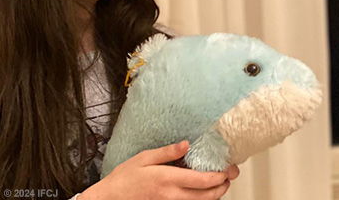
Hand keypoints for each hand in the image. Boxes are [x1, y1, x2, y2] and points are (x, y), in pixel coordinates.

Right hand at [80, 140, 240, 199]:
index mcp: (168, 179)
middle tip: (229, 176)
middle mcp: (172, 195)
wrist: (109, 199)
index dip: (220, 176)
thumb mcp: (144, 158)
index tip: (227, 169)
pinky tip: (203, 190)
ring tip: (220, 183)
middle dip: (223, 186)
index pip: (203, 180)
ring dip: (214, 194)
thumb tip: (186, 144)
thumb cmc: (124, 178)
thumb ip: (167, 152)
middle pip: (207, 195)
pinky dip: (201, 199)